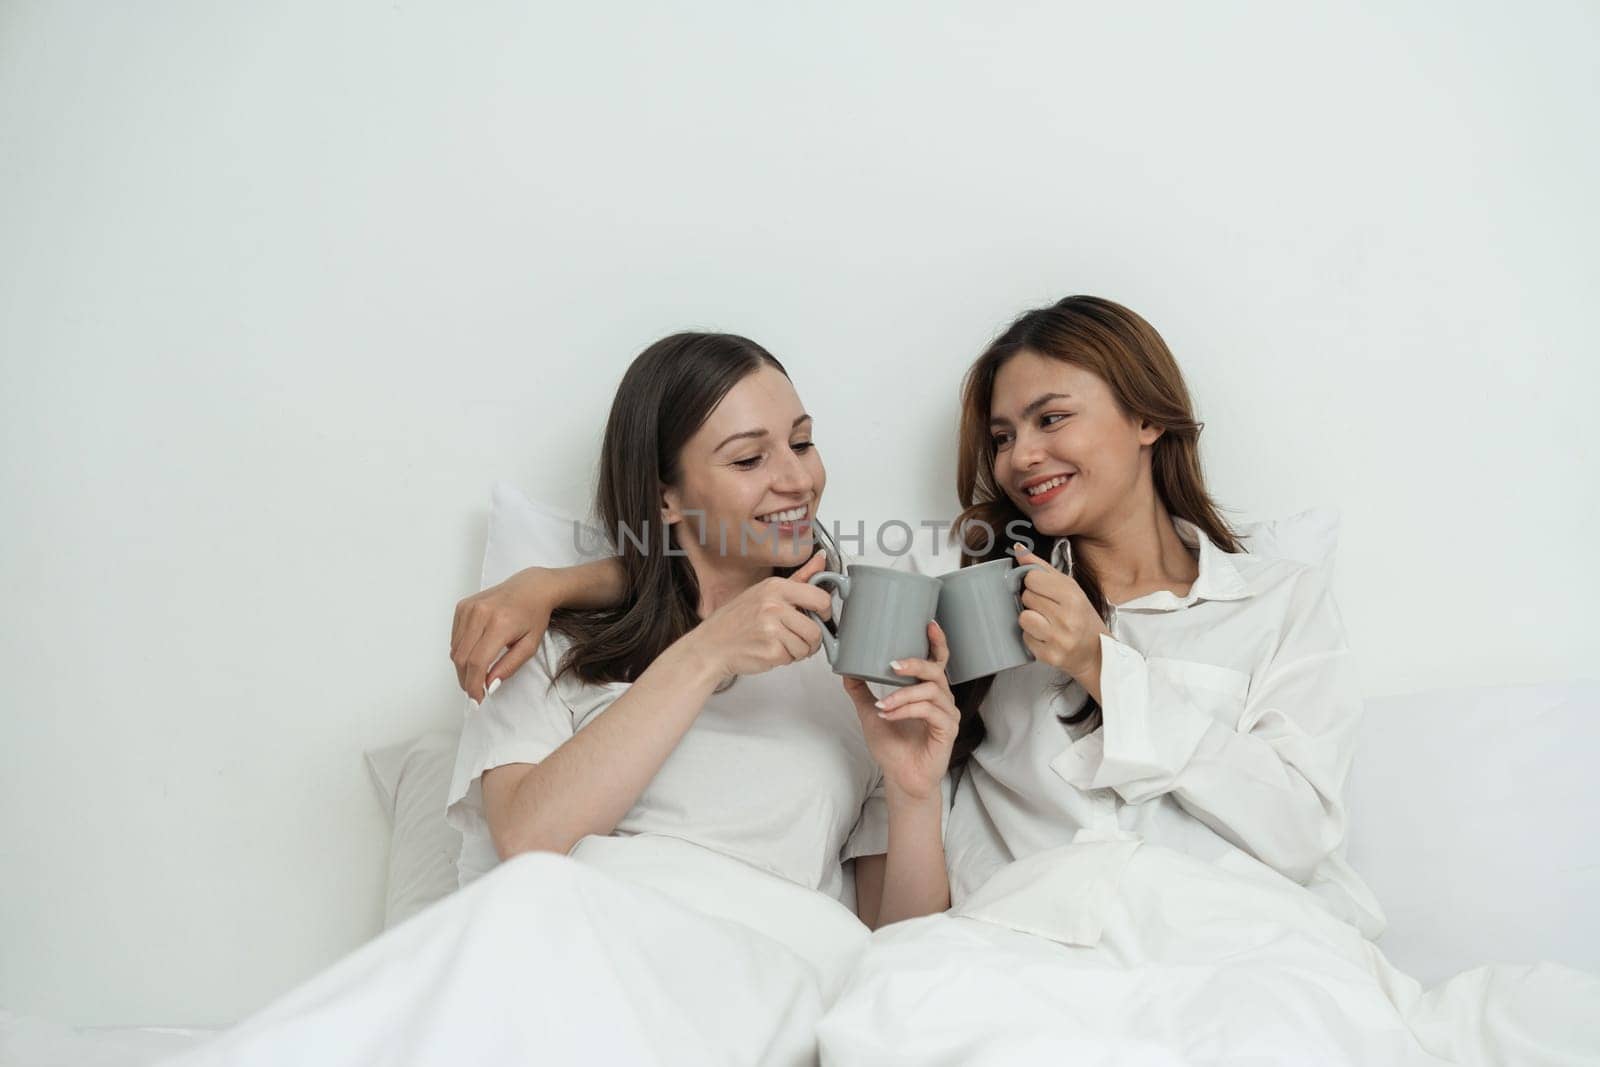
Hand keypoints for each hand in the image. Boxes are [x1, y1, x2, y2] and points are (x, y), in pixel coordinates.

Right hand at [450, 567, 555, 701]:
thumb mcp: (530, 645)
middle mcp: (480, 614)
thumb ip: (509, 666)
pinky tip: (476, 652)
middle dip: (466, 680)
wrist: (531, 587)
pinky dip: (461, 651)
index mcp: (500, 624)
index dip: (474, 684)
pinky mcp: (462, 606)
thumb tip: (490, 685)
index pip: (477, 662)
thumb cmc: (534, 615)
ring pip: (455, 649)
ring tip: (478, 674)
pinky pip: (455, 638)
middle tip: (476, 692)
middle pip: (462, 658)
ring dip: (463, 668)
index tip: (477, 698)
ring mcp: (468, 608)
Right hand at [684, 551, 833, 677]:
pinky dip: (784, 659)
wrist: (711, 645)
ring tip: (778, 643)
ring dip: (797, 651)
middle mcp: (773, 605)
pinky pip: (793, 659)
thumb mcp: (765, 591)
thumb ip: (799, 577)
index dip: (825, 611)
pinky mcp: (771, 651)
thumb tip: (821, 558)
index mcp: (775, 587)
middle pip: (816, 629)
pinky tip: (769, 650)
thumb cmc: (737, 620)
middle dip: (811, 638)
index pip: (820, 598)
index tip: (820, 616)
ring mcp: (772, 629)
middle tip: (797, 636)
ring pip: (807, 647)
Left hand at [843, 622, 957, 803]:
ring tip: (882, 705)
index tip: (929, 624)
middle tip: (892, 665)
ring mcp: (947, 714)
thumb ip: (861, 690)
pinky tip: (889, 715)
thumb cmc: (892, 746)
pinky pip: (930, 711)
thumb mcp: (870, 712)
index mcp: (928, 691)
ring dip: (902, 695)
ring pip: (931, 691)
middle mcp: (942, 699)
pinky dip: (906, 710)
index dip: (937, 642)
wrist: (900, 778)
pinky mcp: (948, 730)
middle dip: (915, 664)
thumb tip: (846, 668)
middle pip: (936, 671)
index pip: (938, 661)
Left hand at [1013, 544, 1110, 687]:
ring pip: (1023, 617)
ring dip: (1030, 619)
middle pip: (1026, 597)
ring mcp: (1058, 639)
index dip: (1035, 582)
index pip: (1032, 578)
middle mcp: (1067, 619)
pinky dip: (1032, 637)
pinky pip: (1025, 638)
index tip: (1045, 590)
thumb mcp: (1071, 589)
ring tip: (1046, 622)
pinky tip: (1046, 637)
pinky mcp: (1048, 656)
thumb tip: (1018, 549)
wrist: (1097, 653)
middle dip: (1034, 601)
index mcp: (1073, 597)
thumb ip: (1043, 568)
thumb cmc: (1083, 618)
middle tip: (1049, 609)